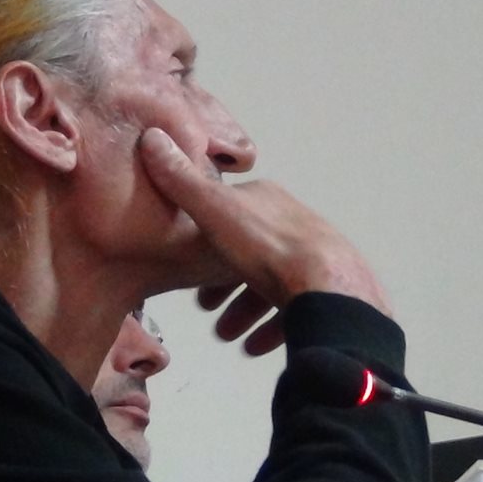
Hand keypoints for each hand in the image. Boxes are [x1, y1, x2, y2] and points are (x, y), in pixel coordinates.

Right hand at [138, 127, 390, 354]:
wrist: (330, 291)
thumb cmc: (267, 250)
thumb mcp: (215, 211)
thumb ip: (182, 182)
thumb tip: (152, 135)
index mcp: (267, 201)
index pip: (229, 213)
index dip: (204, 240)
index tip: (188, 268)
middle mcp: (294, 223)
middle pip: (250, 252)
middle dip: (224, 282)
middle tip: (206, 310)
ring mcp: (316, 257)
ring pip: (272, 283)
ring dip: (245, 310)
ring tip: (228, 335)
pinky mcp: (330, 291)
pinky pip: (296, 310)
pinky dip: (272, 327)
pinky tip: (255, 346)